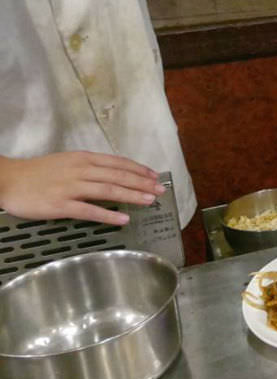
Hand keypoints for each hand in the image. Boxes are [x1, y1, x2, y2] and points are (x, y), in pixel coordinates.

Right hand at [0, 152, 164, 225]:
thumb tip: (114, 174)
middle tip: (160, 190)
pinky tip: (123, 219)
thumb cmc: (39, 172)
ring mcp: (71, 188)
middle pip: (118, 176)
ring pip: (108, 191)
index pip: (118, 163)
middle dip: (142, 183)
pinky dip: (108, 215)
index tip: (154, 176)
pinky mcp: (60, 205)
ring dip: (132, 196)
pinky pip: (89, 210)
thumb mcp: (67, 162)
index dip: (139, 170)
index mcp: (83, 159)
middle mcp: (80, 171)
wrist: (9, 180)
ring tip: (150, 201)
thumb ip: (90, 167)